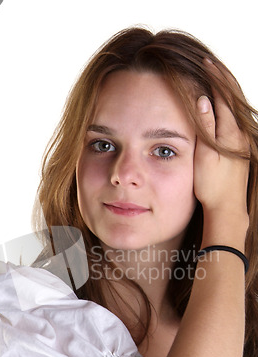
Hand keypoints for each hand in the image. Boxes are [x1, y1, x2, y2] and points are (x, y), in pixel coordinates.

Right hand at [193, 62, 249, 222]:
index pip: (223, 95)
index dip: (213, 77)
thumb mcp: (205, 154)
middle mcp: (240, 132)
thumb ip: (205, 126)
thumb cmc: (213, 184)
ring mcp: (242, 141)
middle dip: (220, 79)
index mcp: (231, 131)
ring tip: (213, 79)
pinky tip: (219, 108)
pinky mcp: (239, 148)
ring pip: (233, 108)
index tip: (205, 62)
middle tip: (208, 64)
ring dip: (223, 92)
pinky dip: (225, 107)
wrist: (227, 206)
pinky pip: (232, 120)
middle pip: (232, 98)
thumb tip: (202, 99)